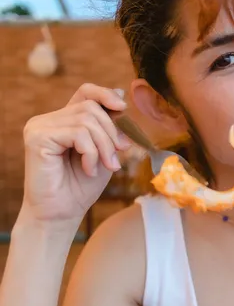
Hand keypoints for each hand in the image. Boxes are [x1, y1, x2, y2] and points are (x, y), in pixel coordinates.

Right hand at [20, 84, 131, 231]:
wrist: (62, 213)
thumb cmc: (82, 185)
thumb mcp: (104, 150)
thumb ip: (109, 126)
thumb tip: (120, 93)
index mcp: (64, 120)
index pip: (86, 92)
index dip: (106, 94)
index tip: (123, 108)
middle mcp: (49, 119)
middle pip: (92, 108)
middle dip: (112, 133)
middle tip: (116, 159)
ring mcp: (40, 126)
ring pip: (87, 120)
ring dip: (104, 146)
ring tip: (105, 166)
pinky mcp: (37, 137)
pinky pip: (77, 133)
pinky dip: (91, 152)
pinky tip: (89, 169)